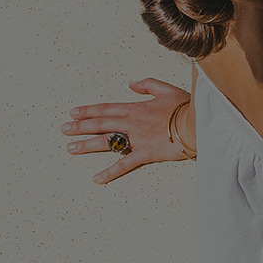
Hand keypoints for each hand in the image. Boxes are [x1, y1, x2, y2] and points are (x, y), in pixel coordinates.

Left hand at [62, 78, 192, 183]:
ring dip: (86, 145)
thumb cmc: (186, 107)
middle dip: (80, 127)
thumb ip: (148, 85)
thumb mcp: (167, 90)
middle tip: (64, 130)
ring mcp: (136, 139)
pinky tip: (96, 178)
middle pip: (100, 124)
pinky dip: (110, 172)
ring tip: (71, 149)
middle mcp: (131, 123)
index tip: (73, 112)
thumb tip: (131, 84)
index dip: (88, 110)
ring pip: (106, 142)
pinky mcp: (145, 153)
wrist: (198, 123)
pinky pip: (124, 164)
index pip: (106, 109)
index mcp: (136, 107)